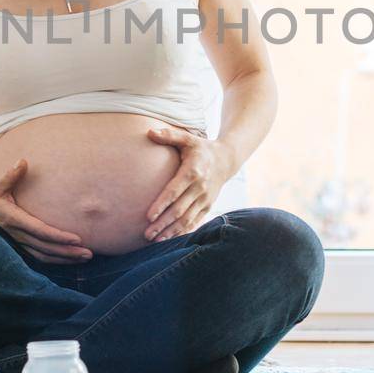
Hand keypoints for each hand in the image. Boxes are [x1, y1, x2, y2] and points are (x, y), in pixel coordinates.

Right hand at [0, 159, 92, 262]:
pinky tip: (68, 260)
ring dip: (64, 258)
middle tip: (89, 253)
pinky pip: (38, 258)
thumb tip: (23, 161)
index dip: (59, 237)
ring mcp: (16, 244)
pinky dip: (54, 260)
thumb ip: (10, 176)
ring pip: (44, 256)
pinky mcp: (17, 249)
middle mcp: (16, 236)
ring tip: (84, 258)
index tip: (77, 239)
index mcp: (13, 220)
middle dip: (68, 252)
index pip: (41, 231)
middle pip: (46, 248)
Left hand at [142, 127, 233, 241]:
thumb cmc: (201, 148)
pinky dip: (183, 231)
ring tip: (155, 240)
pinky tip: (170, 238)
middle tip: (146, 234)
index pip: (174, 191)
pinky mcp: (208, 206)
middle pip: (179, 210)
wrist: (227, 159)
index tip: (148, 216)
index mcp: (193, 172)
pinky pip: (195, 222)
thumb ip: (169, 135)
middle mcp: (200, 188)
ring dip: (171, 231)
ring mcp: (206, 199)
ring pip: (187, 219)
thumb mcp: (188, 138)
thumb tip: (149, 132)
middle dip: (163, 223)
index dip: (161, 204)